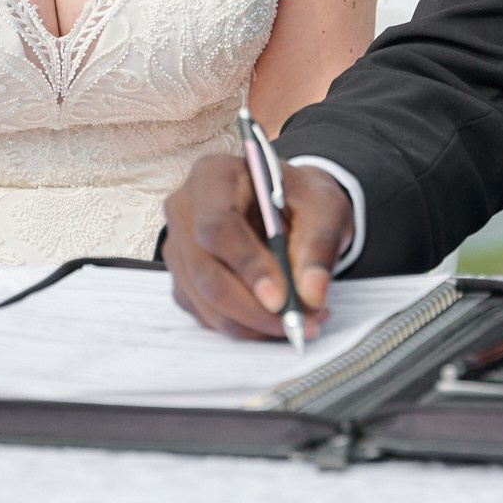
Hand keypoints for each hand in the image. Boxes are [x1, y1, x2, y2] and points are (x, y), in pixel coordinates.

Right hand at [163, 155, 354, 340]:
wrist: (288, 206)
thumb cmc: (301, 199)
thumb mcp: (324, 207)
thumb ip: (320, 245)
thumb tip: (313, 293)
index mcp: (214, 176)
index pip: (217, 225)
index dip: (247, 264)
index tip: (281, 298)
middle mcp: (185, 209)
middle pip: (207, 272)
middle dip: (255, 308)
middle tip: (300, 322)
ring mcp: (178, 248)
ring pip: (206, 302)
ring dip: (255, 324)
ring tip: (303, 321)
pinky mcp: (183, 280)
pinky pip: (208, 315)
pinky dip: (246, 327)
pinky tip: (279, 319)